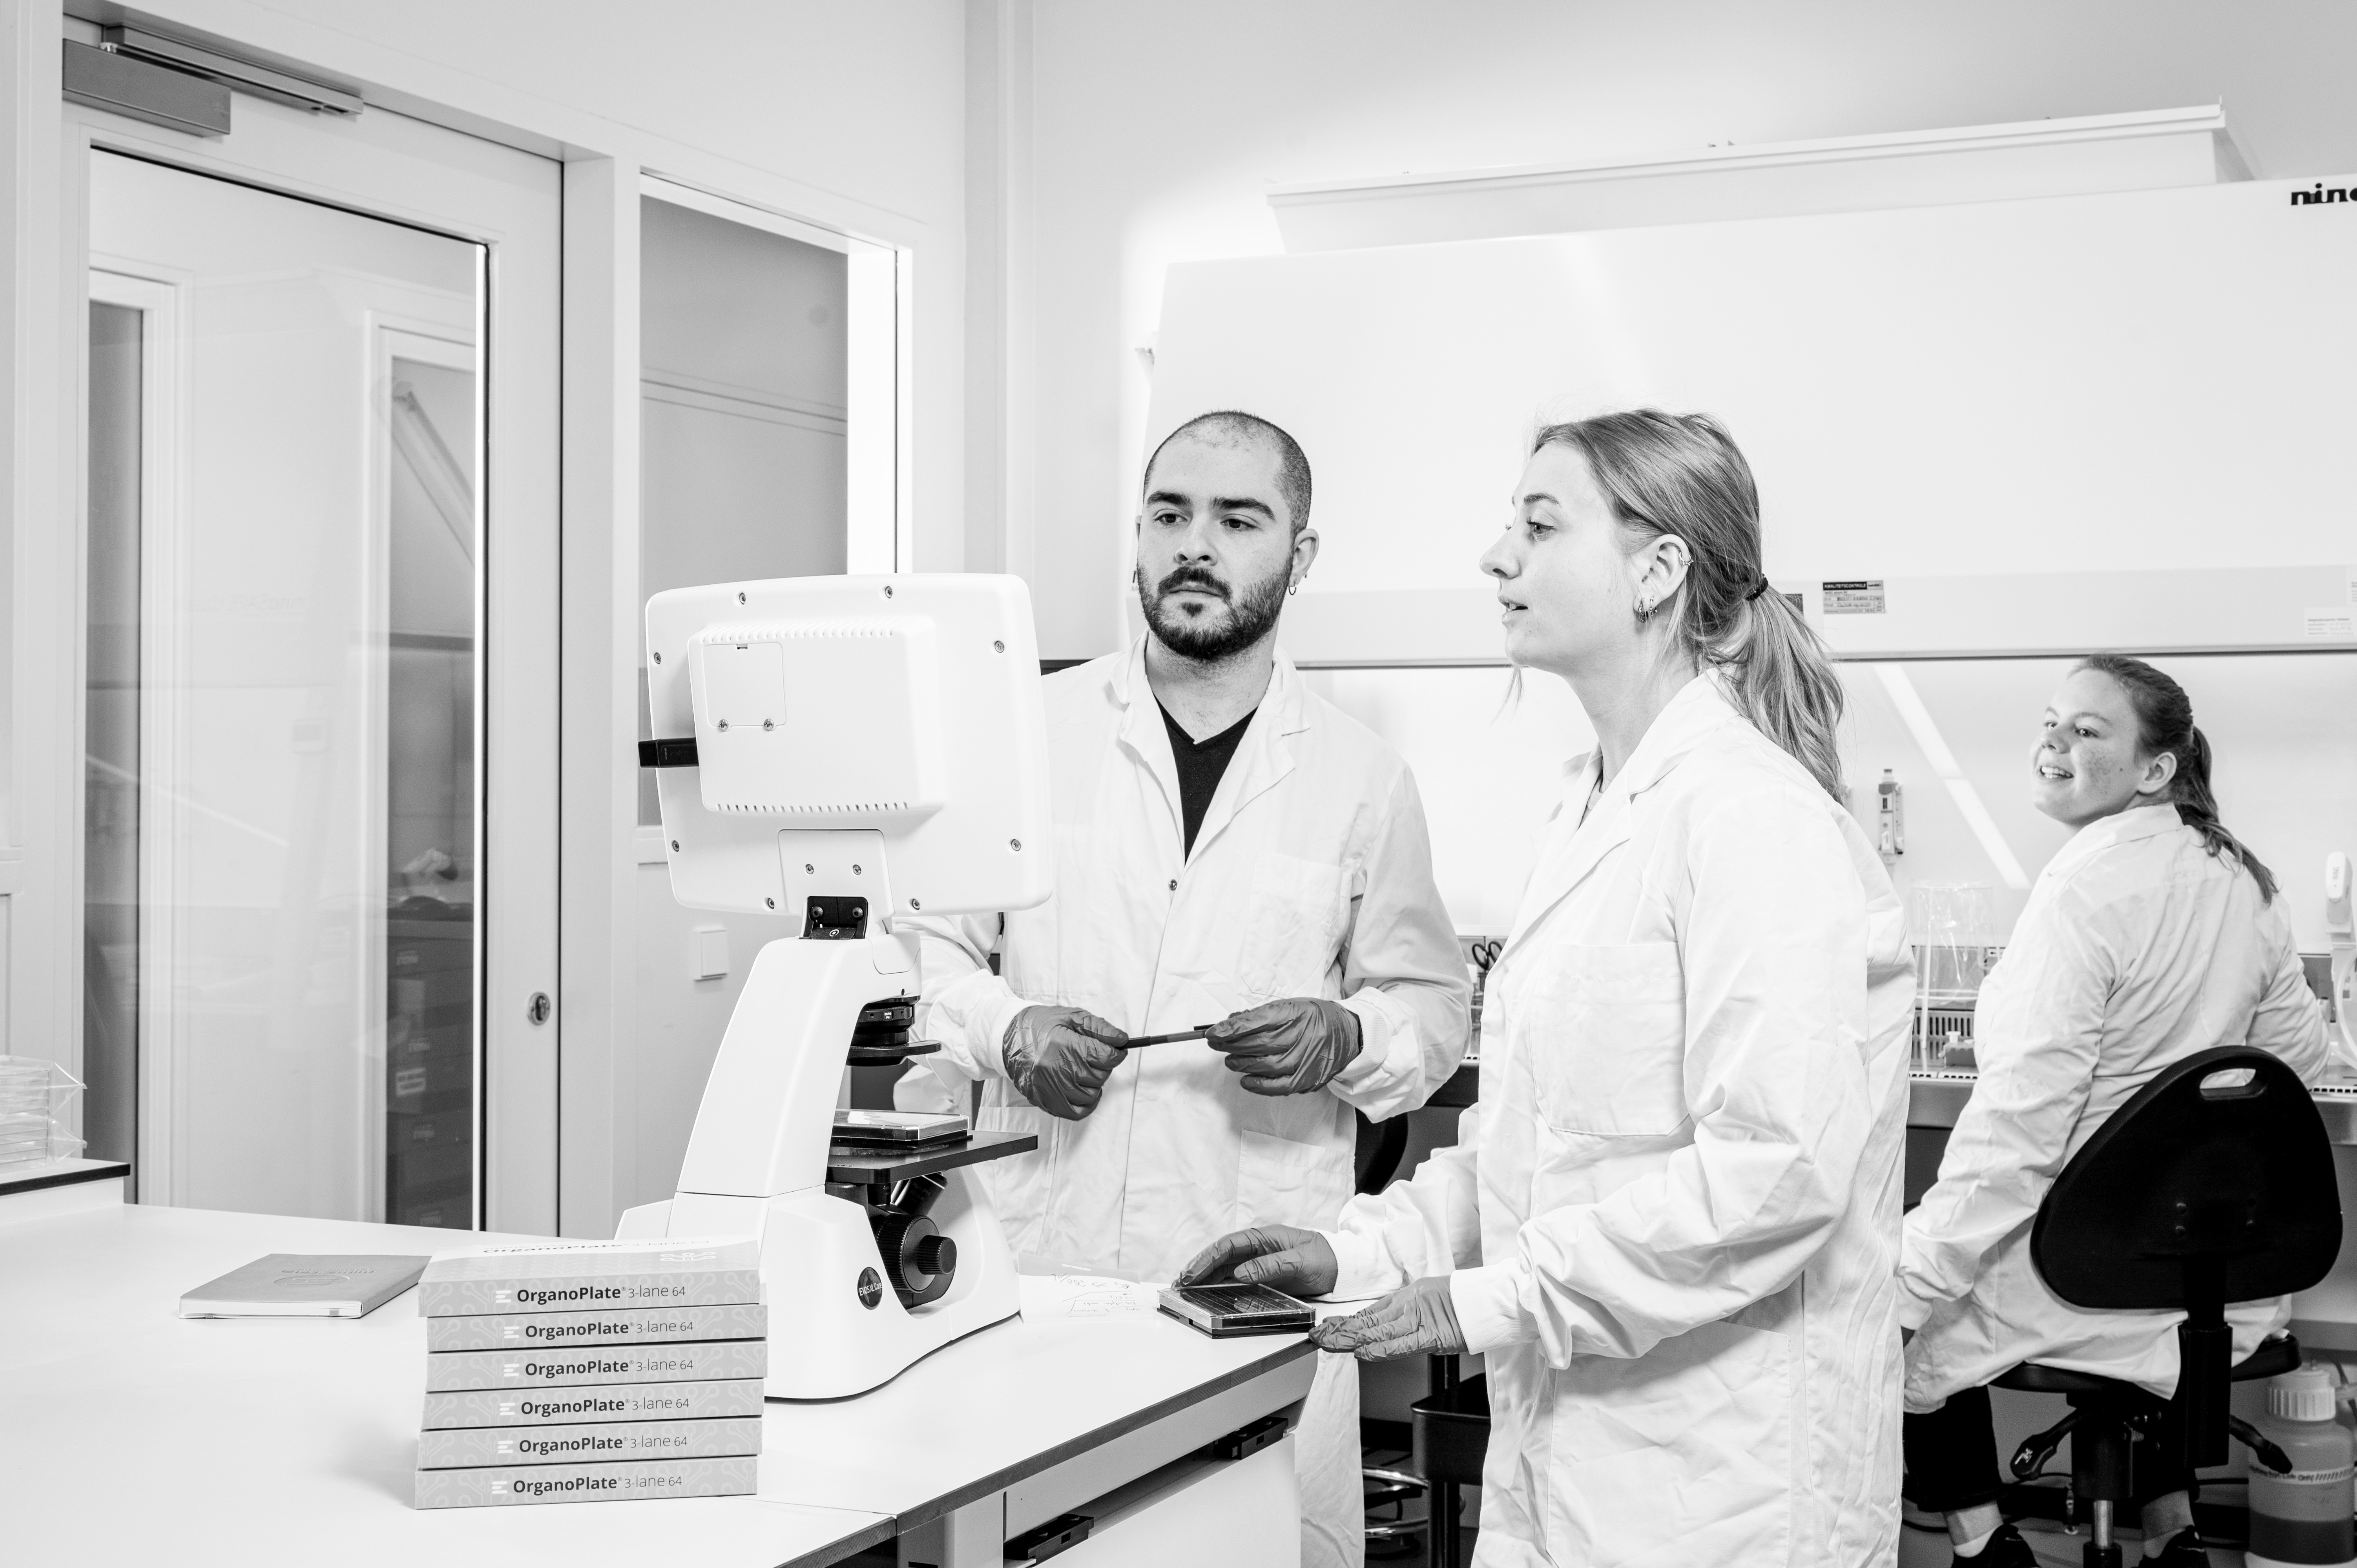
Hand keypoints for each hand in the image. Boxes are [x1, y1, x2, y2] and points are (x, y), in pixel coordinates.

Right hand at [1002, 1006, 1127, 1119]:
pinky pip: (1077, 1112)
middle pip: (1100, 1075)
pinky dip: (1087, 1103)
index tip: (1115, 1049)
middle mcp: (1056, 1070)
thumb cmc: (1040, 1026)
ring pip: (1091, 1093)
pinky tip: (1083, 1088)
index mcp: (1064, 1045)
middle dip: (1102, 1064)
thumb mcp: (1071, 1017)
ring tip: (1082, 1068)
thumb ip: (1099, 1028)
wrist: (1008, 1038)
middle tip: (1092, 1055)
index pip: (1106, 1057)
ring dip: (1094, 1082)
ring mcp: (1051, 1089)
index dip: (1116, 1052)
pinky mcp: (1046, 1101)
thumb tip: (1122, 1039)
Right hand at [1175, 1225, 1338, 1295]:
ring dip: (1205, 1278)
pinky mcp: (1264, 1278)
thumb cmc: (1327, 1258)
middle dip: (1199, 1268)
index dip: (1207, 1258)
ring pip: (1225, 1269)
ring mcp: (1260, 1264)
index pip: (1228, 1245)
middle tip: (1180, 1283)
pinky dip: (1219, 1287)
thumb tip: (1241, 1274)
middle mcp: (1258, 1249)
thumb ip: (1271, 1266)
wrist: (1346, 1268)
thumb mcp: (1300, 1261)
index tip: (1193, 1272)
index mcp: (1265, 1237)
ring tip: (1186, 1289)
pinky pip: (1236, 1281)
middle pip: (1221, 1257)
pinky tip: (1207, 1294)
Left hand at [1207, 998, 1362, 1094]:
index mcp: (1294, 1013)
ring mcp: (1304, 1060)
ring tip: (1230, 1060)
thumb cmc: (1315, 1018)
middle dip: (1230, 1044)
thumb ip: (1260, 1015)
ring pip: (1263, 1065)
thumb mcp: (1291, 1006)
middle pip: (1255, 1044)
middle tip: (1215, 1043)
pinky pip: (1278, 1086)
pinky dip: (1258, 1085)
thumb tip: (1230, 1022)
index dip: (1229, 1029)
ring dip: (1240, 1063)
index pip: (1254, 1022)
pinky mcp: (1307, 1079)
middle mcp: (1300, 1036)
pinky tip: (1245, 1080)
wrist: (1349, 1034)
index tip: (1211, 1032)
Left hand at [1310, 1276, 1465, 1360]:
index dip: (1346, 1321)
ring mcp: (1419, 1319)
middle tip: (1318, 1336)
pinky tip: (1363, 1351)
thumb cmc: (1464, 1299)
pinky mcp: (1433, 1335)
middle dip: (1341, 1330)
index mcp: (1408, 1297)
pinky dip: (1381, 1349)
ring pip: (1378, 1330)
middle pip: (1369, 1320)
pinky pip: (1402, 1344)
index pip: (1370, 1312)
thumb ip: (1407, 1311)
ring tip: (1328, 1343)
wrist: (1489, 1298)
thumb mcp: (1428, 1298)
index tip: (1327, 1327)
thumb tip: (1387, 1327)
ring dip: (1351, 1339)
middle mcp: (1409, 1305)